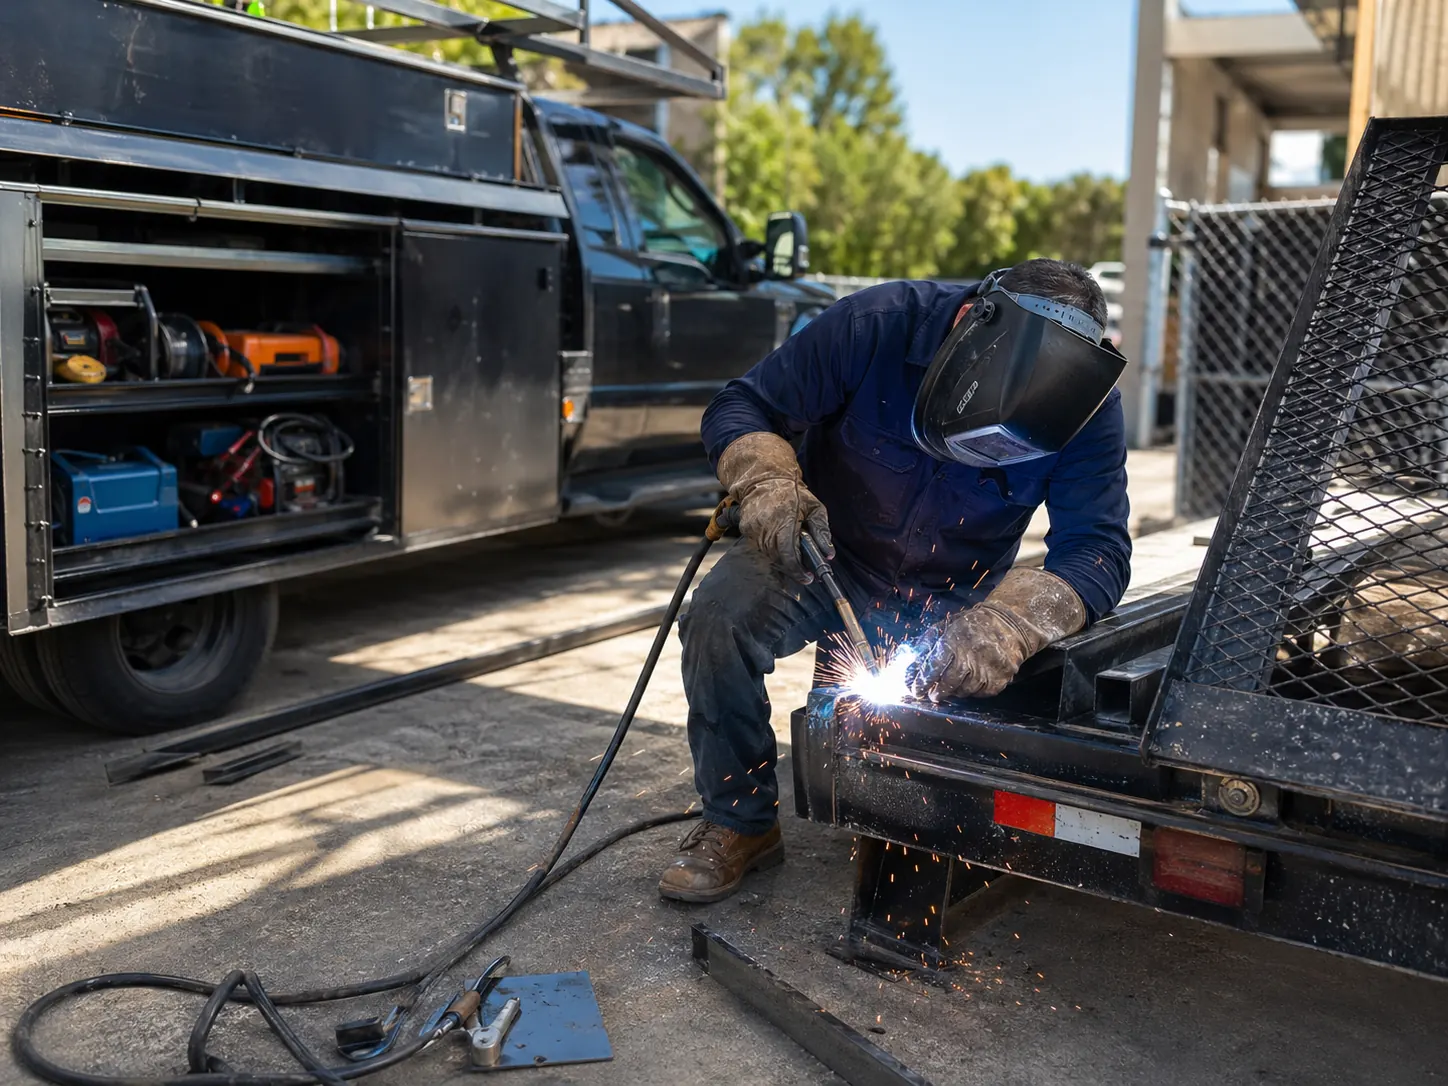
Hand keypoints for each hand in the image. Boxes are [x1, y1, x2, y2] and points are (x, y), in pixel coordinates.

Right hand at [717, 432, 832, 582]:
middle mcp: (766, 527)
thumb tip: (828, 554)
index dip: (798, 570)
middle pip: (779, 559)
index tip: (808, 577)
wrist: (764, 478)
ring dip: (781, 557)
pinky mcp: (746, 530)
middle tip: (804, 567)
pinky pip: (760, 547)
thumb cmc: (792, 492)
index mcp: (785, 521)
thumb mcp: (815, 508)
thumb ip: (822, 532)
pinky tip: (778, 540)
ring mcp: (753, 529)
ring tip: (792, 549)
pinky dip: (771, 549)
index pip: (788, 555)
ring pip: (769, 555)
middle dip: (792, 566)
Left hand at [909, 606, 1025, 699]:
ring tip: (951, 685)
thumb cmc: (970, 627)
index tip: (914, 690)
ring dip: (953, 691)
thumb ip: (926, 645)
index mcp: (953, 642)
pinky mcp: (999, 680)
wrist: (1007, 626)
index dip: (921, 682)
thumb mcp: (945, 627)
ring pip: (963, 692)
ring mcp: (986, 671)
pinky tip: (969, 681)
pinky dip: (971, 690)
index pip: (932, 668)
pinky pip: (979, 694)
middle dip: (935, 692)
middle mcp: (970, 658)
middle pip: (947, 685)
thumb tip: (910, 666)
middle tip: (931, 694)